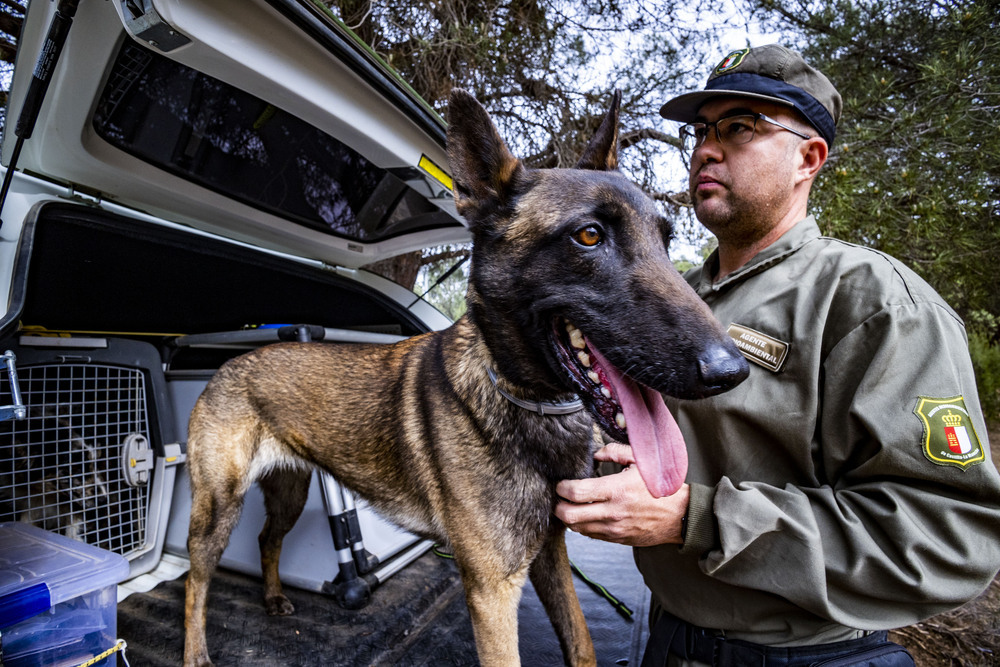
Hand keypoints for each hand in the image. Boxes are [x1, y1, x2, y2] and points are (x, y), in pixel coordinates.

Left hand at [554, 442, 688, 546]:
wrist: (680, 515)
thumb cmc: (660, 487)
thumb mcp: (641, 461)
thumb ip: (615, 452)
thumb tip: (595, 453)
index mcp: (617, 490)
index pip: (577, 492)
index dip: (562, 488)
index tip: (561, 484)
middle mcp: (613, 512)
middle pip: (570, 515)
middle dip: (559, 506)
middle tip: (560, 498)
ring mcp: (614, 529)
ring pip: (577, 528)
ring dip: (569, 518)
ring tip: (570, 507)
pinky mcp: (618, 539)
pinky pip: (591, 535)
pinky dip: (583, 526)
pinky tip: (586, 515)